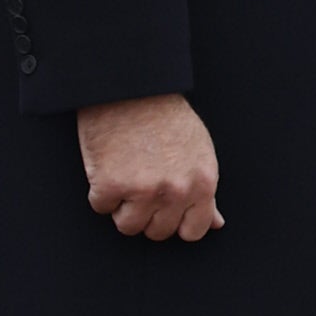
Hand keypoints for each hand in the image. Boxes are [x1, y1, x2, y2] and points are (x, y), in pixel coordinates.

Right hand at [77, 92, 223, 241]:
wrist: (131, 84)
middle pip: (158, 232)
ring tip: (126, 170)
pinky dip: (100, 189)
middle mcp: (177, 190)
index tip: (165, 207)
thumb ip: (204, 191)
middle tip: (142, 178)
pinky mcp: (110, 185)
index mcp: (203, 182)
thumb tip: (215, 224)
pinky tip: (109, 162)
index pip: (193, 231)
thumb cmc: (164, 113)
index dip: (176, 220)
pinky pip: (101, 207)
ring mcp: (143, 190)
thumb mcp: (197, 148)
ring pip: (128, 226)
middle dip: (147, 211)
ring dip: (122, 204)